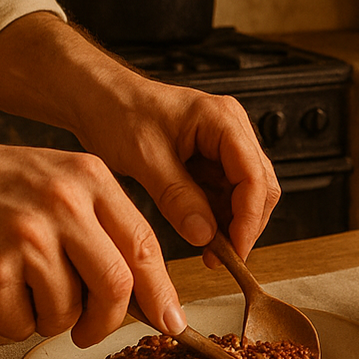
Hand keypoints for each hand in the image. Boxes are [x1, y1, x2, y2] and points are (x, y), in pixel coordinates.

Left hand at [0, 13, 280, 269]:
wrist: (98, 100)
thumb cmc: (118, 113)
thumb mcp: (145, 157)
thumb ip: (177, 196)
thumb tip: (204, 234)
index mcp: (222, 120)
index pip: (254, 175)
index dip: (249, 217)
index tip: (235, 250)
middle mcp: (231, 130)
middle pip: (260, 186)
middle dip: (246, 224)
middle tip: (223, 258)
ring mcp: (224, 144)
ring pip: (247, 193)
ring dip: (233, 224)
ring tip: (209, 252)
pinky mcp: (212, 159)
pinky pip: (226, 193)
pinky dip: (218, 217)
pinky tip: (202, 236)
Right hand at [0, 108, 181, 346]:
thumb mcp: (57, 181)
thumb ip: (99, 222)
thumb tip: (141, 286)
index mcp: (91, 180)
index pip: (145, 244)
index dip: (162, 292)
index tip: (172, 322)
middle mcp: (64, 204)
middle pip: (116, 285)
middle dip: (108, 321)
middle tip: (89, 331)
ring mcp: (27, 236)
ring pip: (67, 311)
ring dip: (50, 319)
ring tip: (24, 293)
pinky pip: (19, 323)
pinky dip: (11, 322)